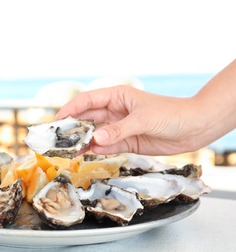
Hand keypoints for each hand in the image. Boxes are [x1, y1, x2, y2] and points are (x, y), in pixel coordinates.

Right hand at [56, 85, 202, 154]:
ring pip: (94, 134)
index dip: (71, 109)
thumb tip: (95, 140)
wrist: (194, 128)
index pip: (87, 100)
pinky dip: (95, 151)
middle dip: (72, 128)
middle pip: (87, 118)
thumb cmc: (171, 114)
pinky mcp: (126, 142)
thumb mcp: (143, 119)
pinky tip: (84, 155)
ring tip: (66, 152)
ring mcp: (119, 127)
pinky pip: (106, 146)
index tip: (57, 121)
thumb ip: (118, 130)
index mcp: (117, 96)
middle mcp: (114, 111)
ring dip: (81, 142)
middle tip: (57, 140)